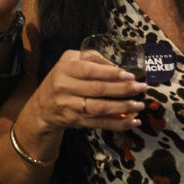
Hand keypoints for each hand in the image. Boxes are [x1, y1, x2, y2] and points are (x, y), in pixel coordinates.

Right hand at [27, 51, 145, 130]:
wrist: (42, 106)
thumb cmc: (61, 79)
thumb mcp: (69, 61)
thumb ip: (91, 59)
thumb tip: (117, 66)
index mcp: (64, 69)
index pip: (89, 70)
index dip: (110, 73)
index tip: (129, 75)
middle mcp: (64, 87)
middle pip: (97, 89)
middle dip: (122, 89)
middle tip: (141, 87)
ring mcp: (69, 106)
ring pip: (100, 108)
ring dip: (123, 107)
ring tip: (139, 104)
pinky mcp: (75, 121)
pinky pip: (99, 123)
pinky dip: (118, 124)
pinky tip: (132, 122)